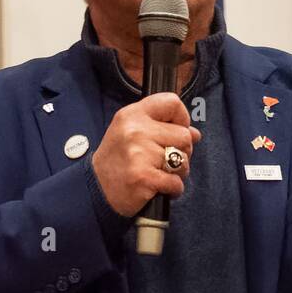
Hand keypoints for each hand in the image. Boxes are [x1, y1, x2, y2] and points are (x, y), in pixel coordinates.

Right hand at [92, 91, 201, 216]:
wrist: (96, 189)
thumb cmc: (118, 160)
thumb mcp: (132, 133)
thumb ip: (163, 127)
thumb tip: (195, 133)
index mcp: (132, 114)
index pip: (172, 102)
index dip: (182, 119)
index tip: (176, 132)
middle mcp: (135, 130)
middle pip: (184, 136)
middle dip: (182, 152)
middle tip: (165, 161)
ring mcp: (139, 154)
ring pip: (183, 161)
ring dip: (178, 173)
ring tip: (160, 174)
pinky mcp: (143, 177)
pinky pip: (176, 183)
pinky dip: (173, 189)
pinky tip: (159, 188)